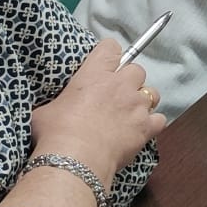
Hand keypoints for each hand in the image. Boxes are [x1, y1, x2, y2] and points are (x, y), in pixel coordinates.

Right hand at [32, 39, 164, 184]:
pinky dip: (153, 124)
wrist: (75, 159)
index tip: (106, 63)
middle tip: (117, 95)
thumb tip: (52, 112)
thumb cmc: (55, 132)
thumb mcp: (46, 111)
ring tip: (130, 114)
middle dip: (129, 80)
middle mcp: (120, 85)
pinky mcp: (146, 127)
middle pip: (137, 70)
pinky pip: (160, 120)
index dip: (109, 54)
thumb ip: (58, 104)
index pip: (110, 48)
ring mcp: (136, 105)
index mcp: (94, 74)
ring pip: (152, 93)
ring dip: (143, 101)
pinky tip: (141, 131)